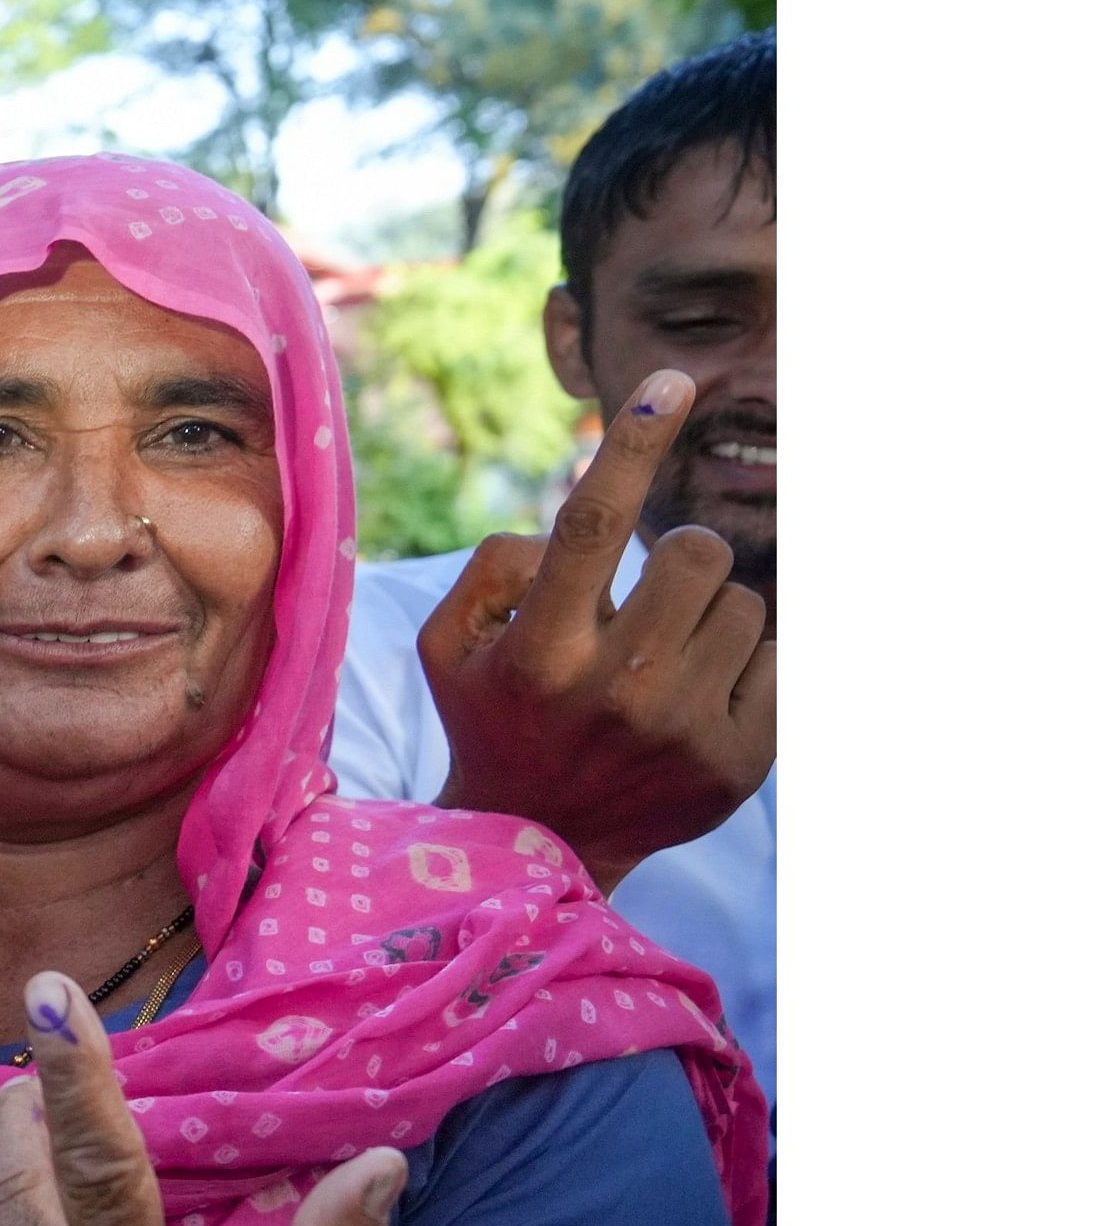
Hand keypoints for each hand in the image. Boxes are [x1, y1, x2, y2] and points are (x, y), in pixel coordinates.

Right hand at [419, 368, 776, 891]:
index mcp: (537, 652)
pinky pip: (779, 655)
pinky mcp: (739, 760)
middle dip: (676, 562)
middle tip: (645, 606)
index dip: (635, 442)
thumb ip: (495, 566)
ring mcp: (683, 728)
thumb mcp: (445, 646)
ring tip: (664, 664)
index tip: (674, 382)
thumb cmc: (493, 717)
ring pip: (742, 602)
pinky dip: (746, 660)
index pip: (592, 522)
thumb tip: (579, 523)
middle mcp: (613, 689)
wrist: (539, 843)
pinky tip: (702, 695)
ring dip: (708, 615)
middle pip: (694, 552)